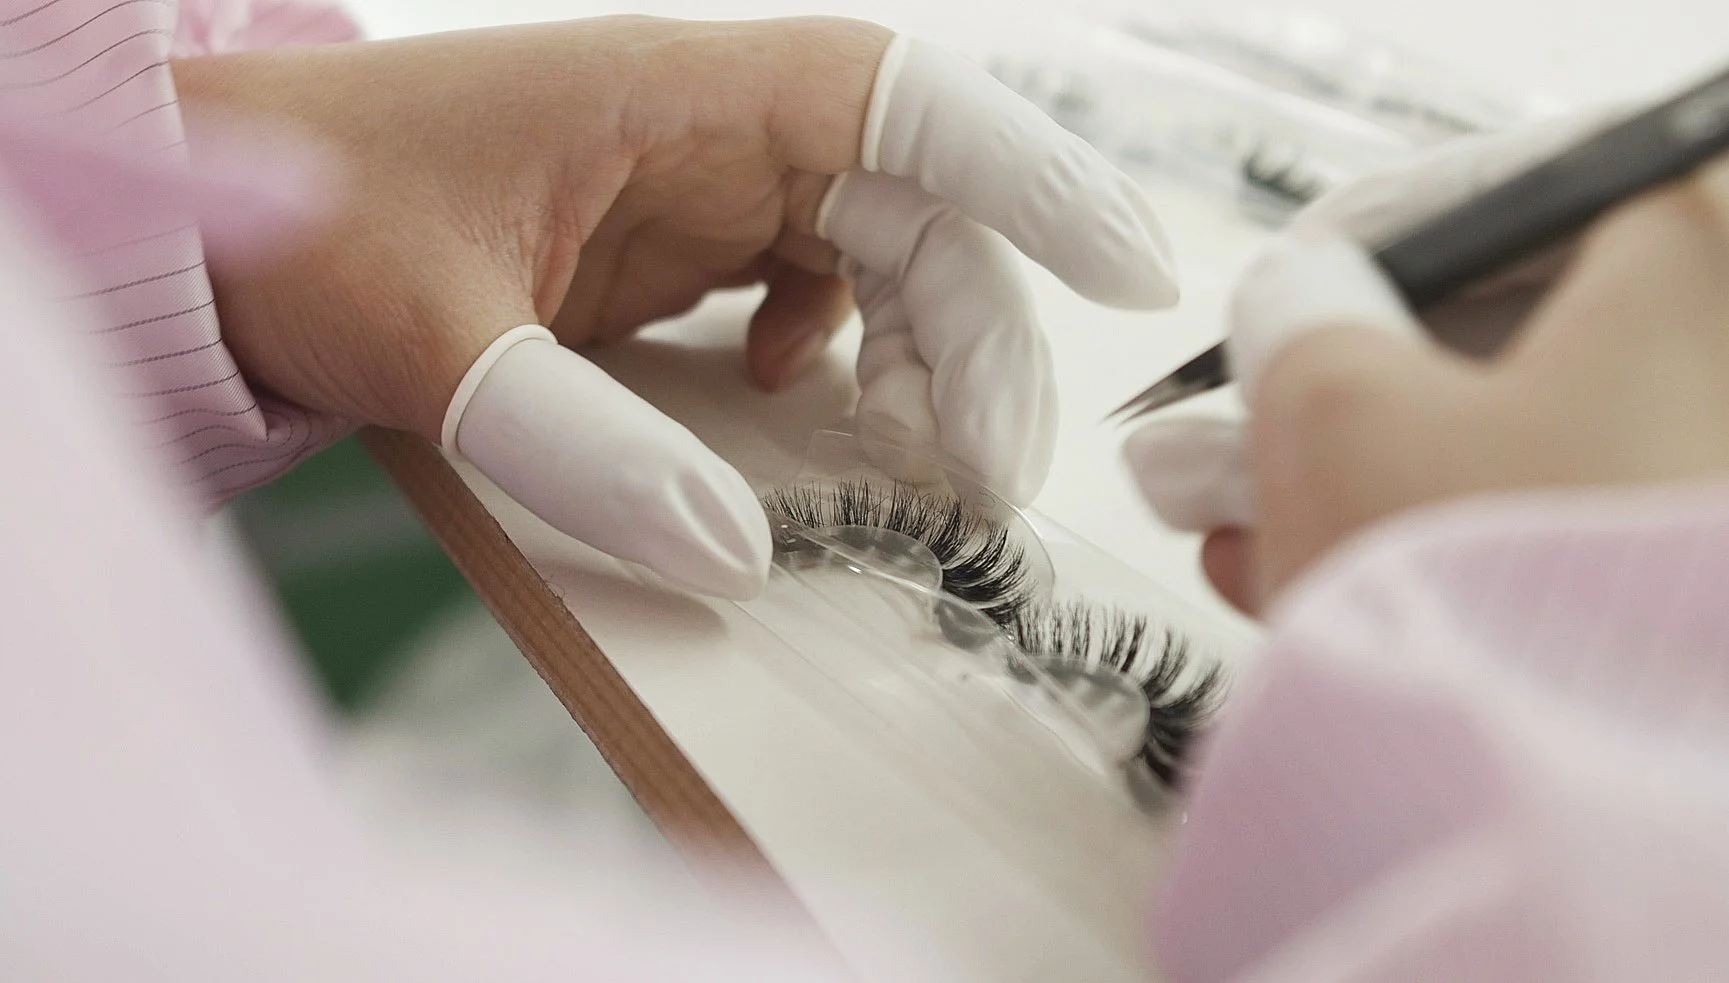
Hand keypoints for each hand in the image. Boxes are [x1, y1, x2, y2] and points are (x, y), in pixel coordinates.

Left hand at [172, 17, 1176, 597]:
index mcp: (675, 91)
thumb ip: (579, 446)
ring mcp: (695, 180)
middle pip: (915, 201)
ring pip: (876, 244)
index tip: (1127, 270)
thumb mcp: (432, 338)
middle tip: (994, 469)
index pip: (898, 98)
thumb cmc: (303, 223)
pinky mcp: (670, 238)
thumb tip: (738, 555)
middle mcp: (708, 124)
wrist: (217, 221)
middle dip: (978, 331)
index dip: (1031, 173)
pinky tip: (797, 395)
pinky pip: (807, 278)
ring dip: (923, 345)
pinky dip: (836, 343)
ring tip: (926, 456)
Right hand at [1125, 118, 1728, 614]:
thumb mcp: (1335, 405)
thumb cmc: (1490, 579)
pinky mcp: (1671, 602)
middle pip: (1512, 343)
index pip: (1522, 197)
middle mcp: (1723, 377)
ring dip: (1358, 473)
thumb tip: (1295, 304)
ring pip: (1512, 456)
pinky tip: (1298, 574)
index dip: (1378, 232)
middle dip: (1341, 382)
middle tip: (1242, 416)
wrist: (1573, 819)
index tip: (1294, 278)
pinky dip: (1424, 547)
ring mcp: (1698, 502)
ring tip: (1235, 512)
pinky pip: (1537, 541)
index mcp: (1697, 271)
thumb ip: (1295, 315)